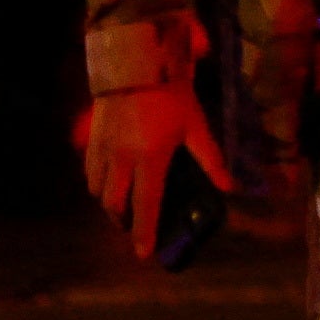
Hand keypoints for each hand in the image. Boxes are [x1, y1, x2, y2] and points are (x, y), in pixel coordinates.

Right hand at [78, 79, 232, 259]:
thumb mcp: (196, 125)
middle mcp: (122, 160)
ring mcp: (103, 151)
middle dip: (124, 222)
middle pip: (116, 205)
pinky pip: (90, 174)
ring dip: (109, 206)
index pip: (146, 206)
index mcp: (151, 159)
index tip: (143, 254)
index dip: (145, 232)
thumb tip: (229, 188)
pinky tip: (109, 185)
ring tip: (123, 208)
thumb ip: (211, 159)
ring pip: (99, 192)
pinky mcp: (91, 141)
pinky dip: (98, 186)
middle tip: (135, 228)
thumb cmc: (171, 95)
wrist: (136, 65)